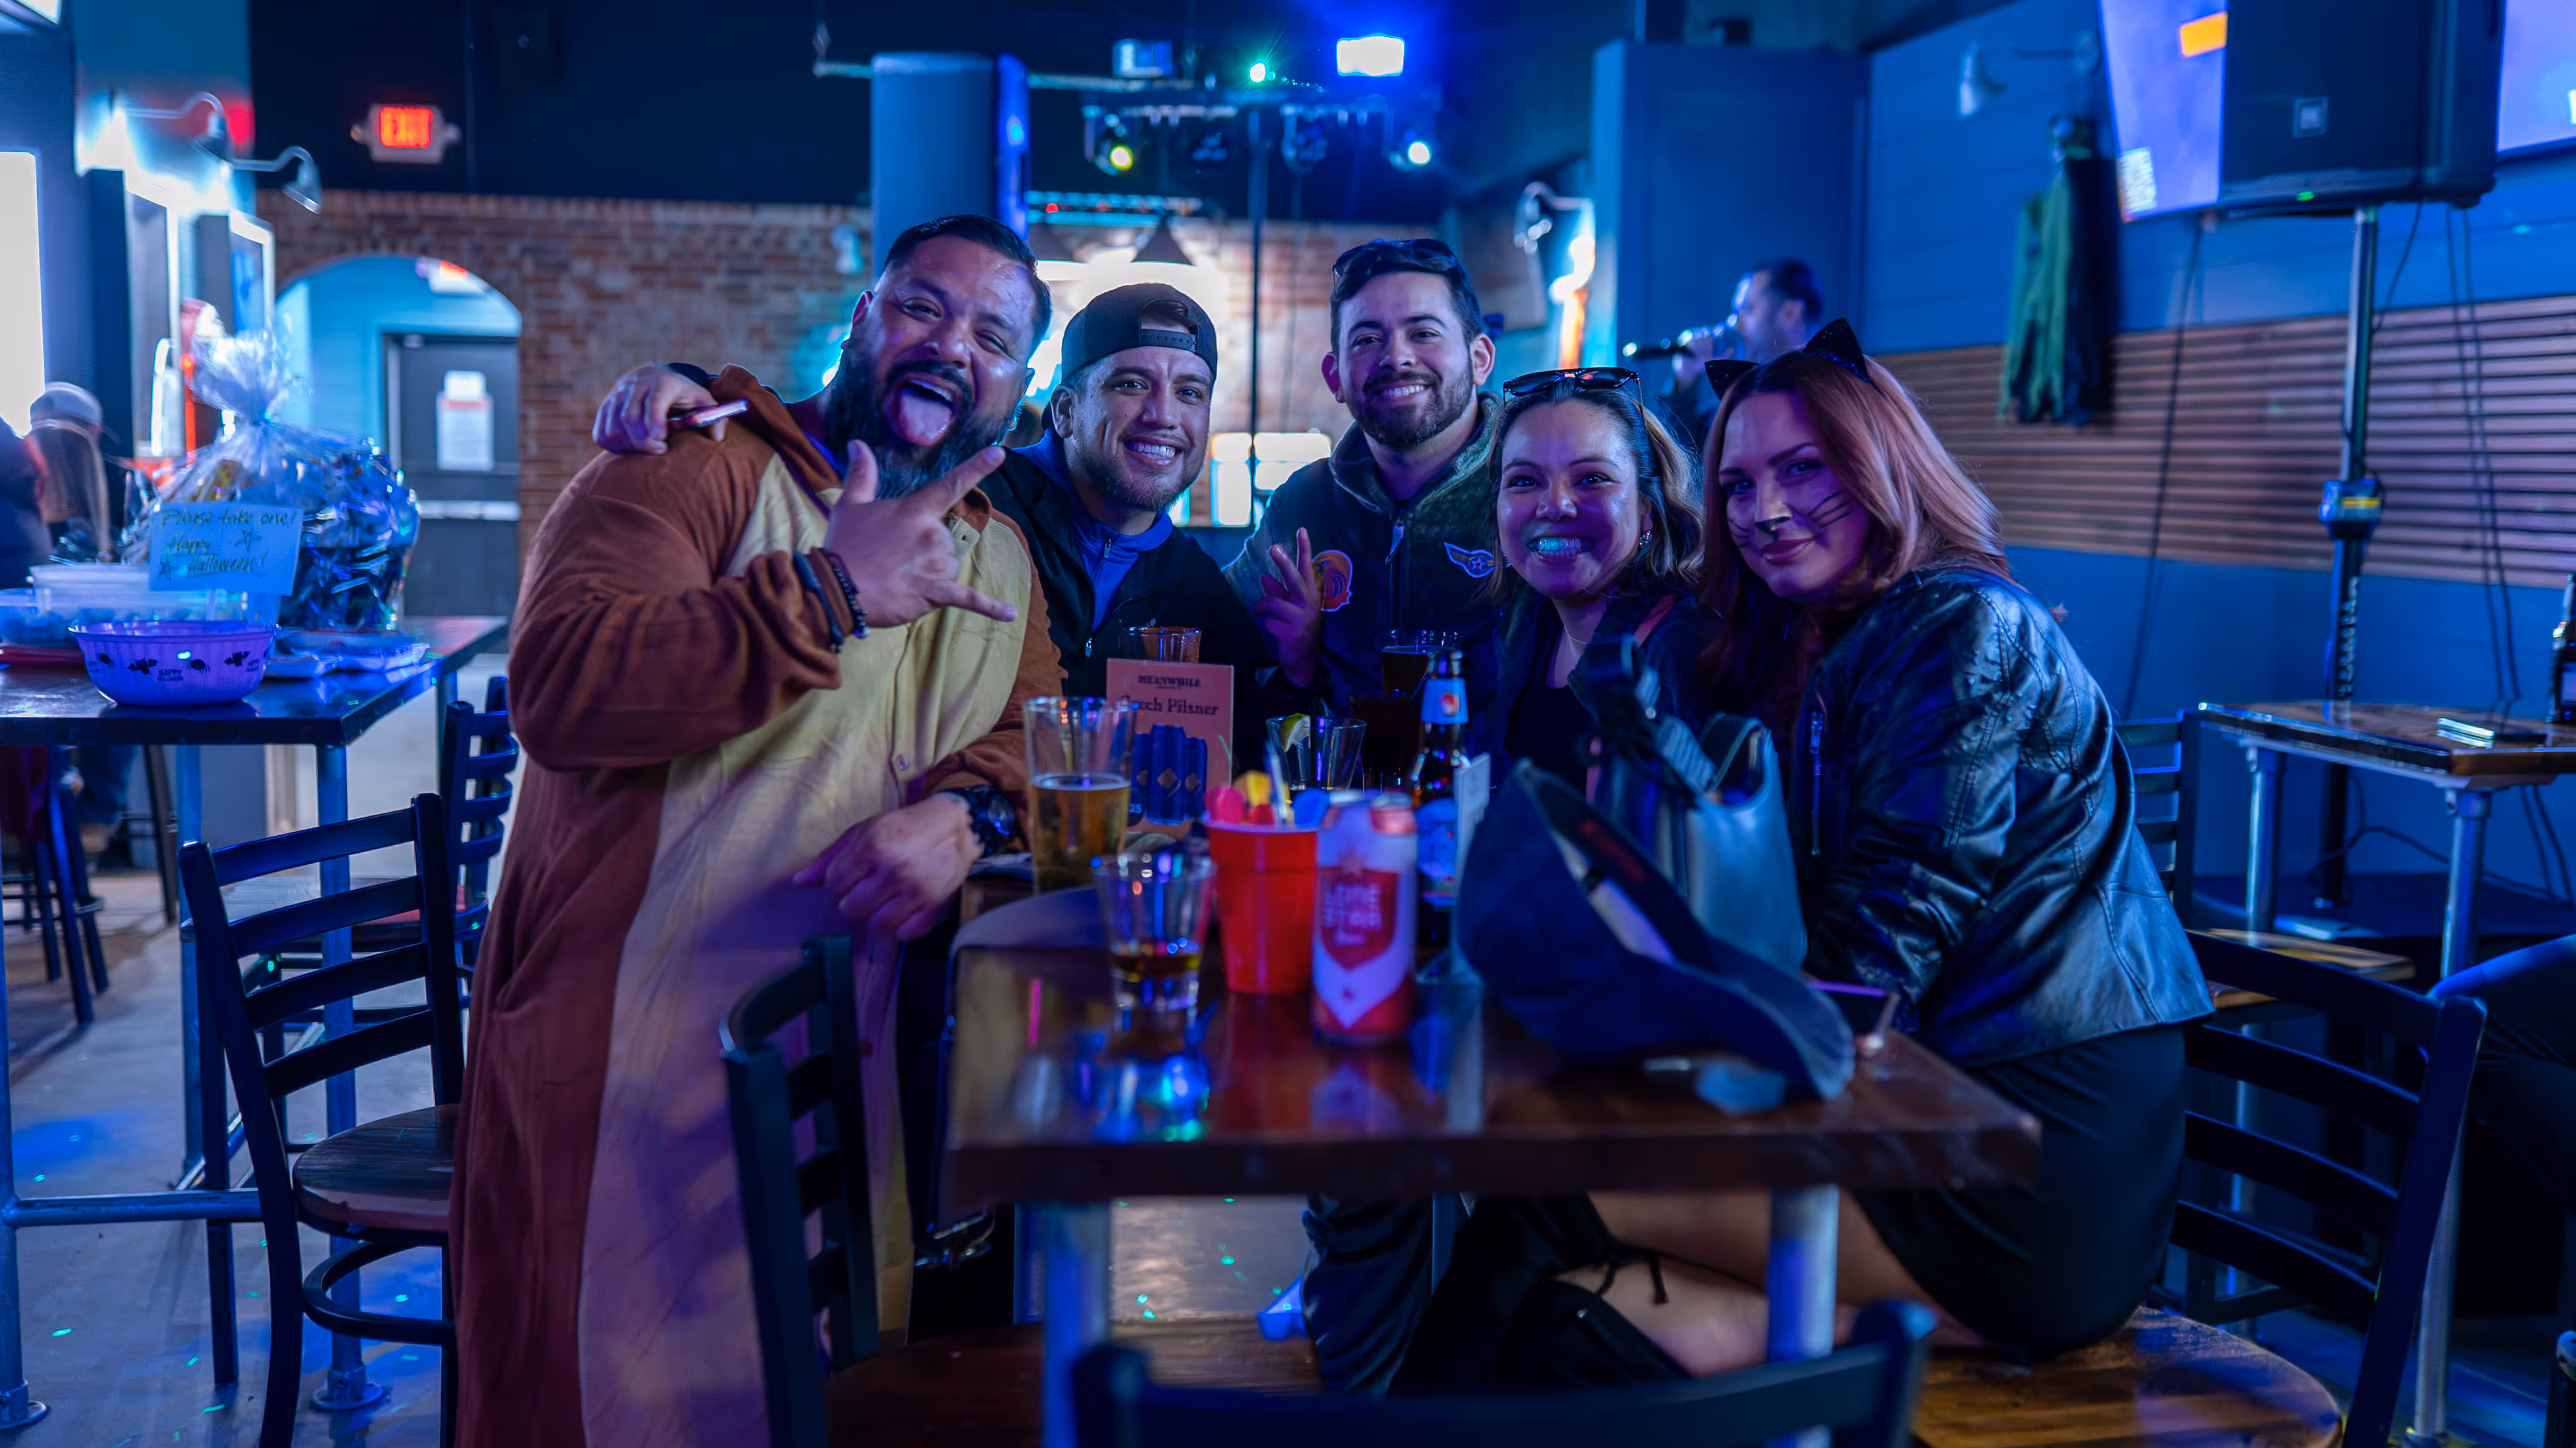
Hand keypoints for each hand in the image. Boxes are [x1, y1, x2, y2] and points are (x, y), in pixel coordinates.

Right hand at [592, 366, 717, 453]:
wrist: (656, 379)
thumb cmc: (683, 396)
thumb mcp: (703, 402)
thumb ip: (714, 418)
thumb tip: (716, 437)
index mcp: (662, 381)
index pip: (654, 400)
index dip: (655, 420)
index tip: (660, 440)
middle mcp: (635, 384)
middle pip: (630, 417)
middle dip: (643, 440)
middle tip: (659, 450)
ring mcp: (616, 394)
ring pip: (613, 427)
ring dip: (629, 445)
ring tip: (647, 449)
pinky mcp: (605, 407)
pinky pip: (601, 433)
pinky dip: (614, 446)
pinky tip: (631, 447)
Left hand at [792, 794, 979, 939]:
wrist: (956, 825)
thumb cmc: (903, 828)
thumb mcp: (863, 832)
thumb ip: (830, 857)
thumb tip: (799, 883)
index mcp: (872, 847)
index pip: (833, 886)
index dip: (838, 886)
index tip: (851, 879)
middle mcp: (893, 870)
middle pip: (851, 909)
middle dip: (854, 902)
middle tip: (867, 891)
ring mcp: (916, 891)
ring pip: (877, 925)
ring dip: (877, 916)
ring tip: (886, 900)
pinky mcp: (936, 906)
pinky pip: (905, 934)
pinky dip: (901, 927)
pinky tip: (904, 909)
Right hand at [822, 439, 1017, 627]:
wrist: (837, 587)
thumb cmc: (843, 545)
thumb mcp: (849, 505)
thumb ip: (862, 474)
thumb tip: (857, 444)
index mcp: (915, 511)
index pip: (951, 484)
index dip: (977, 467)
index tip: (999, 452)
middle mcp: (933, 534)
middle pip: (946, 539)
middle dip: (925, 549)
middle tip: (893, 558)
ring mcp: (936, 565)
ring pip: (948, 567)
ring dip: (931, 573)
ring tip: (898, 578)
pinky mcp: (935, 593)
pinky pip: (968, 600)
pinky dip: (990, 608)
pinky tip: (1010, 615)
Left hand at [1253, 527, 1323, 688]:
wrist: (1305, 663)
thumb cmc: (1297, 631)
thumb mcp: (1290, 609)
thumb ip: (1279, 593)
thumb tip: (1264, 577)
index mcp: (1310, 596)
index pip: (1307, 568)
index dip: (1305, 549)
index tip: (1301, 529)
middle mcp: (1310, 604)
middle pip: (1295, 579)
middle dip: (1284, 562)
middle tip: (1274, 548)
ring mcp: (1304, 618)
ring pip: (1275, 602)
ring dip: (1262, 605)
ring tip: (1257, 610)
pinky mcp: (1294, 632)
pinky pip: (1270, 622)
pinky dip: (1268, 626)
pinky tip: (1276, 633)